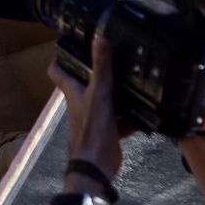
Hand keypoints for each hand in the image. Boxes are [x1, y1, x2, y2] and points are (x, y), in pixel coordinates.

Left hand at [50, 33, 127, 185]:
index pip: (57, 70)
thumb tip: (100, 38)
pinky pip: (121, 118)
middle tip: (114, 55)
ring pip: (105, 99)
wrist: (97, 165)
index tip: (70, 43)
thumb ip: (101, 68)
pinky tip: (147, 109)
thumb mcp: (99, 93)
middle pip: (85, 82)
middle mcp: (81, 102)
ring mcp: (95, 117)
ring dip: (118, 92)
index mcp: (73, 91)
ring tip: (135, 77)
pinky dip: (132, 115)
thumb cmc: (92, 128)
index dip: (60, 57)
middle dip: (97, 70)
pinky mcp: (108, 130)